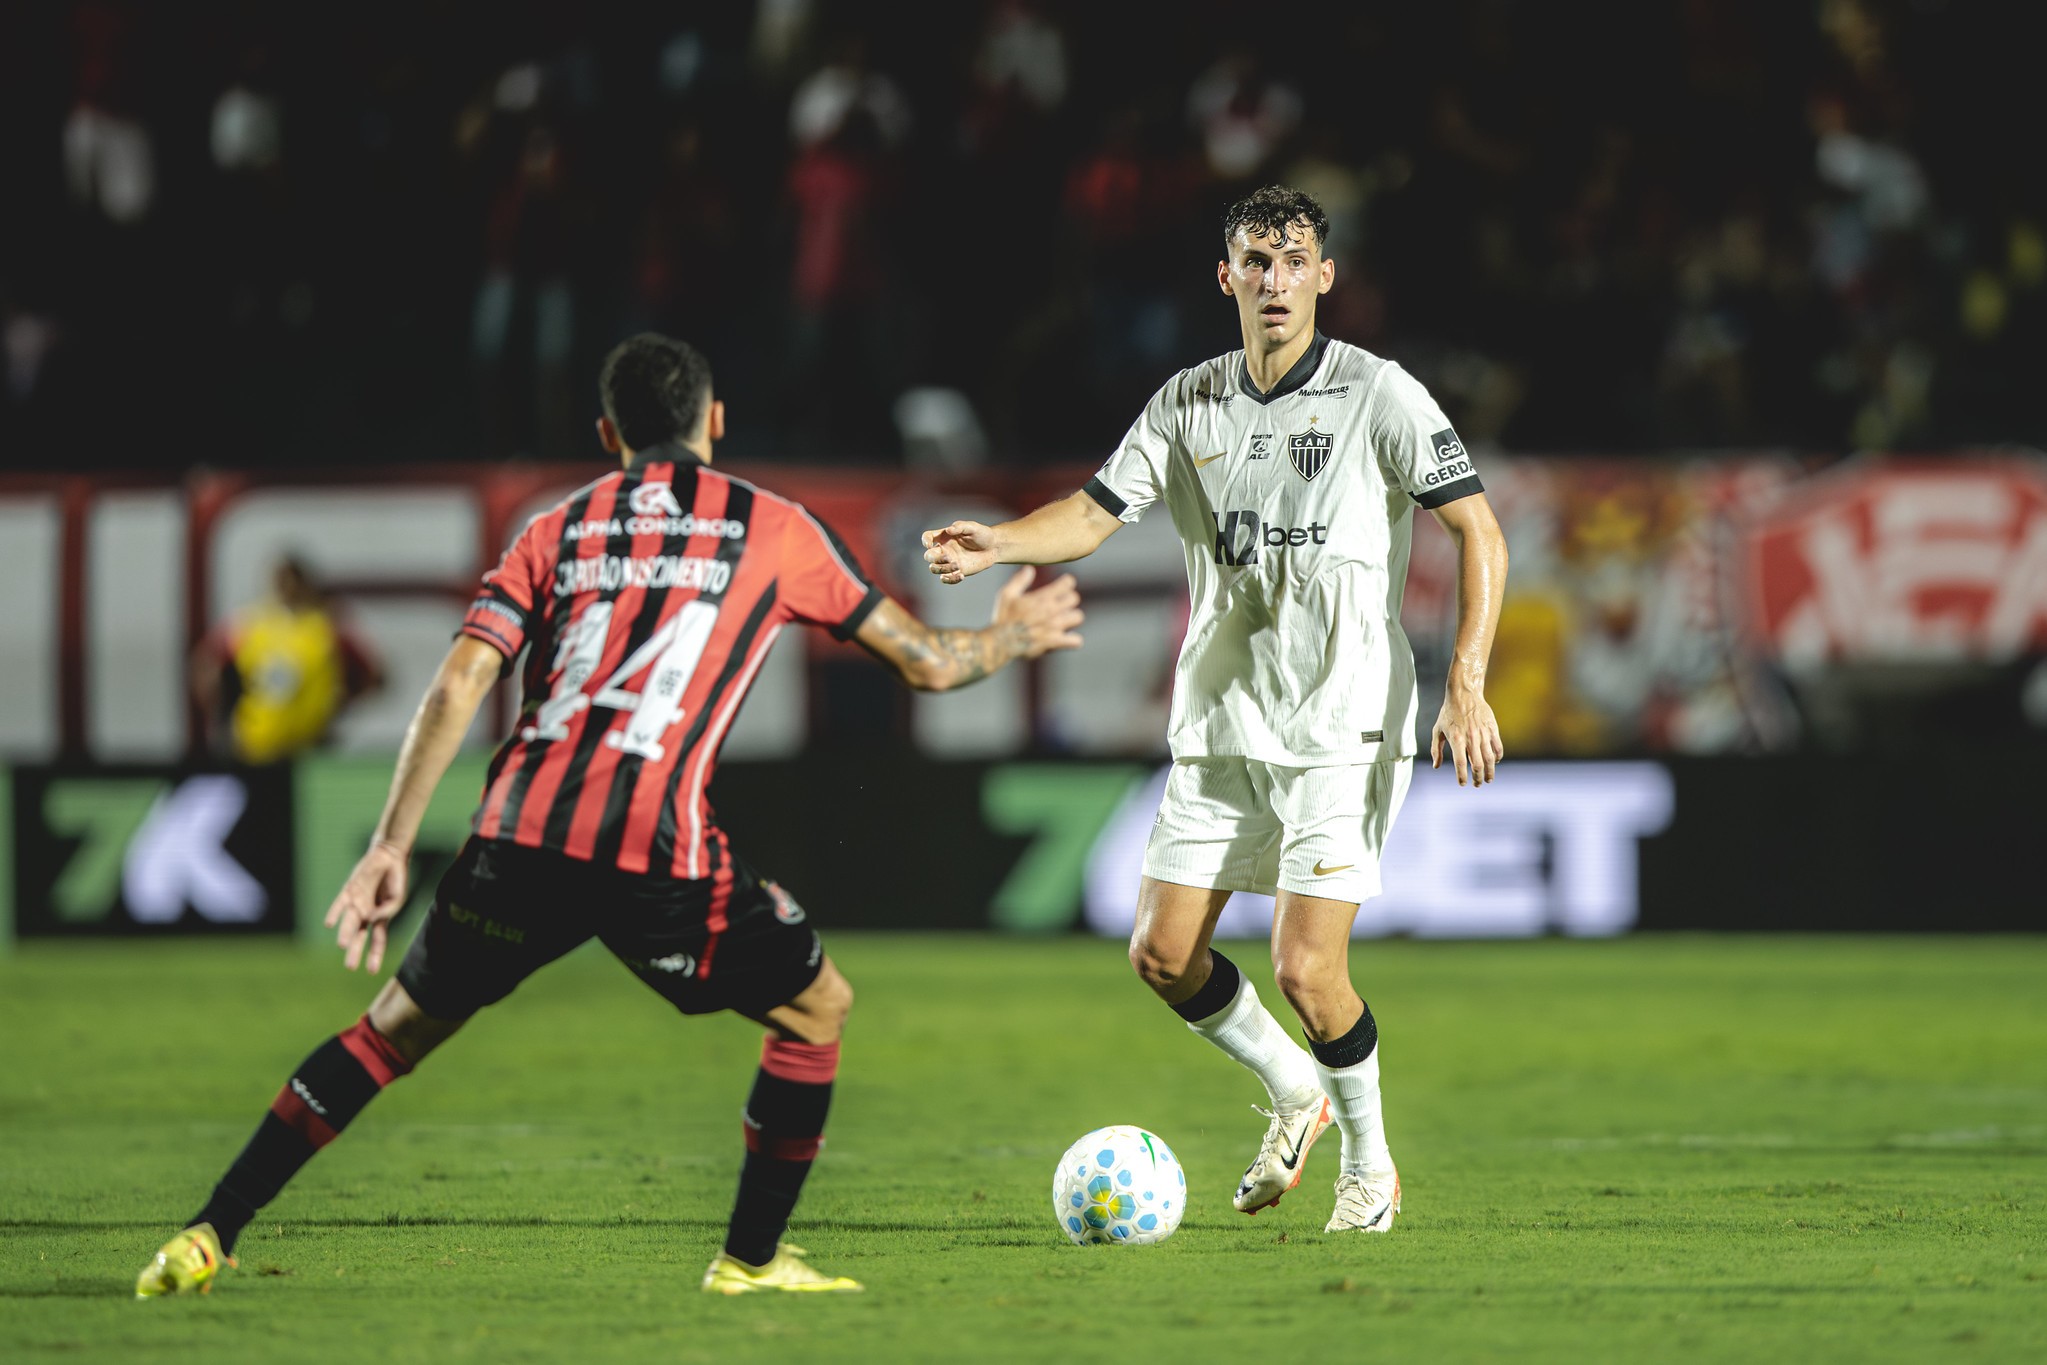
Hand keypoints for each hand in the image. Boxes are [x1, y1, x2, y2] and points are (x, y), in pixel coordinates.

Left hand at [323, 840, 409, 972]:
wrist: (389, 857)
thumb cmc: (396, 879)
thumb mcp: (396, 898)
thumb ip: (387, 911)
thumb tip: (373, 920)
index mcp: (380, 918)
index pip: (378, 941)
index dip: (375, 956)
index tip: (372, 972)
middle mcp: (366, 914)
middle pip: (360, 937)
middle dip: (356, 952)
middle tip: (350, 967)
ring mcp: (357, 903)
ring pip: (350, 922)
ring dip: (346, 933)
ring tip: (343, 945)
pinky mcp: (349, 891)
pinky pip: (339, 904)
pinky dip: (334, 913)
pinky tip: (329, 924)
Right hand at [922, 520, 1000, 584]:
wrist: (993, 548)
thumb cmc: (982, 534)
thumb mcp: (973, 527)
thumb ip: (960, 527)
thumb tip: (948, 530)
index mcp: (944, 536)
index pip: (927, 537)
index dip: (925, 541)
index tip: (930, 545)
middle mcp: (944, 549)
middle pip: (928, 556)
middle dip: (935, 558)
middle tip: (949, 557)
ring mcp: (949, 561)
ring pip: (934, 569)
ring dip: (942, 569)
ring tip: (957, 565)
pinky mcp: (956, 571)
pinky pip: (946, 579)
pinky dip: (950, 579)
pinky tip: (961, 575)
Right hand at [991, 567, 1082, 657]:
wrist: (1001, 642)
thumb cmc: (1003, 617)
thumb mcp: (1007, 595)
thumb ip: (1020, 580)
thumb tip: (1030, 569)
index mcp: (1042, 597)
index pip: (1068, 583)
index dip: (1066, 583)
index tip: (1060, 587)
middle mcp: (1052, 610)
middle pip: (1074, 598)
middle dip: (1068, 600)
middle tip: (1059, 605)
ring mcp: (1055, 626)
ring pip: (1078, 617)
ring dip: (1071, 618)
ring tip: (1061, 620)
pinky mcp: (1055, 641)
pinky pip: (1076, 640)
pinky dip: (1072, 639)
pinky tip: (1064, 638)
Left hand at [1431, 688, 1502, 786]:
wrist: (1464, 693)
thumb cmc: (1448, 713)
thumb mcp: (1437, 730)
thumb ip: (1436, 749)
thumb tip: (1436, 766)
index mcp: (1456, 739)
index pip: (1460, 764)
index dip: (1462, 776)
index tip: (1462, 784)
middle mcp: (1471, 738)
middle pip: (1477, 765)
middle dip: (1478, 778)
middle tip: (1477, 784)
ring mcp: (1483, 734)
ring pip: (1489, 758)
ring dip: (1490, 772)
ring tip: (1488, 779)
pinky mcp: (1492, 728)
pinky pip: (1497, 747)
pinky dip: (1497, 757)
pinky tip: (1494, 762)